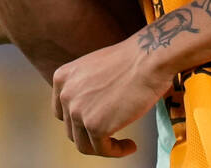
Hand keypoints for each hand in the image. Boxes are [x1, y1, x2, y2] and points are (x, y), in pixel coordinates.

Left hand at [52, 33, 172, 156]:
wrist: (148, 58)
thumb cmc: (132, 59)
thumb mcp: (95, 66)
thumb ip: (86, 86)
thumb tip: (92, 106)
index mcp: (63, 77)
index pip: (62, 111)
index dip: (78, 122)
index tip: (93, 125)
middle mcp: (66, 94)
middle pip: (72, 129)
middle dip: (91, 135)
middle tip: (111, 135)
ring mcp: (78, 111)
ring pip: (84, 144)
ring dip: (104, 147)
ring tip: (122, 144)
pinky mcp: (95, 126)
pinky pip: (103, 149)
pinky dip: (117, 151)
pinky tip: (130, 145)